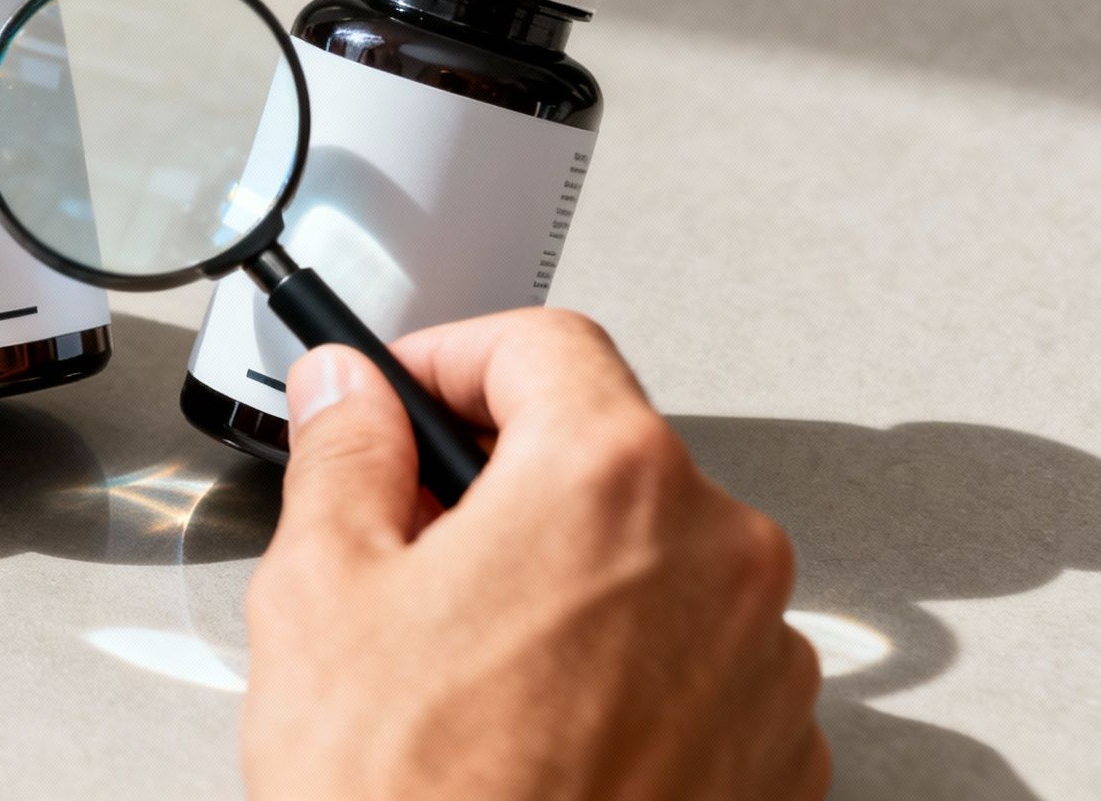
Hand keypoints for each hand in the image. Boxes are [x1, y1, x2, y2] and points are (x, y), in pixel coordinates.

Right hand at [242, 309, 827, 799]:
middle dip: (502, 477)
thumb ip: (344, 455)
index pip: (544, 346)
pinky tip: (534, 720)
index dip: (454, 355)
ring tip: (467, 655)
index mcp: (610, 481)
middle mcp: (719, 555)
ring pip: (652, 558)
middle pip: (604, 451)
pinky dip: (622, 660)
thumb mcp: (324, 593)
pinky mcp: (776, 755)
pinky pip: (695, 656)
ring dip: (566, 573)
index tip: (409, 389)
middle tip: (412, 534)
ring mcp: (762, 662)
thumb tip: (349, 394)